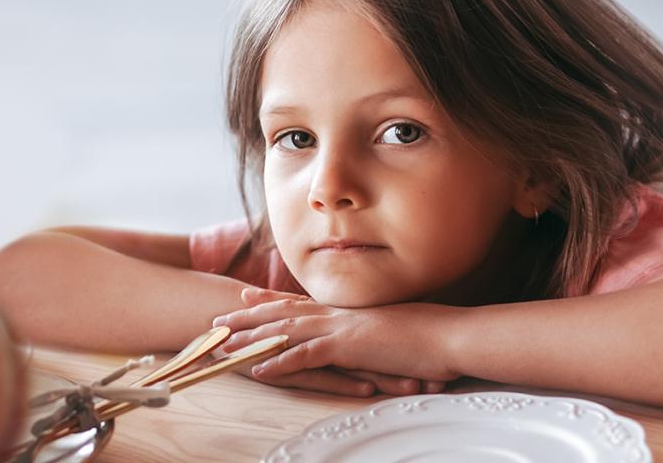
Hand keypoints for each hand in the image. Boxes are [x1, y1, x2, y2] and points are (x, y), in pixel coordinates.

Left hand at [213, 287, 461, 387]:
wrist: (447, 335)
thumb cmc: (426, 336)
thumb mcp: (390, 330)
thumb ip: (370, 332)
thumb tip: (363, 339)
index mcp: (345, 310)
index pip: (299, 302)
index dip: (269, 298)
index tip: (244, 293)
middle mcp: (336, 314)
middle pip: (281, 313)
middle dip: (246, 316)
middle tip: (215, 320)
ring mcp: (339, 328)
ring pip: (284, 331)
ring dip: (251, 338)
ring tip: (222, 345)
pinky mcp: (346, 347)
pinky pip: (304, 356)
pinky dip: (279, 362)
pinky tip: (258, 369)